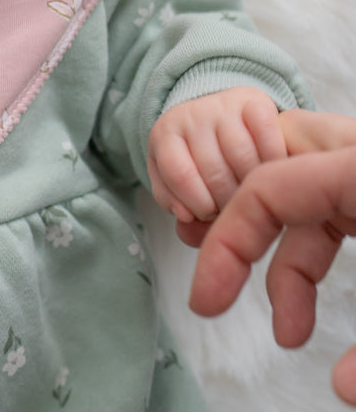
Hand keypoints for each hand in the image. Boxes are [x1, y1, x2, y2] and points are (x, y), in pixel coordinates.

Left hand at [147, 87, 284, 246]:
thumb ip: (180, 208)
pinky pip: (268, 135)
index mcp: (165, 134)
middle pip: (213, 171)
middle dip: (228, 201)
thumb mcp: (183, 184)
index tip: (208, 215)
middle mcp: (191, 114)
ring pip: (242, 157)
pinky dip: (275, 160)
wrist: (231, 120)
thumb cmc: (204, 165)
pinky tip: (276, 174)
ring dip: (255, 186)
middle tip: (238, 209)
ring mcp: (222, 105)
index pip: (177, 173)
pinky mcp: (255, 100)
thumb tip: (186, 219)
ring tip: (257, 195)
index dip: (196, 203)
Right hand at [188, 136, 355, 405]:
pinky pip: (332, 223)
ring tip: (287, 334)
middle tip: (210, 304)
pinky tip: (310, 315)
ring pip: (306, 213)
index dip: (226, 244)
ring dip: (287, 273)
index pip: (264, 187)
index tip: (207, 300)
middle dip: (239, 250)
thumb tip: (342, 386)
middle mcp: (353, 161)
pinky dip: (315, 266)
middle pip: (274, 191)